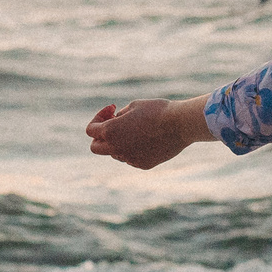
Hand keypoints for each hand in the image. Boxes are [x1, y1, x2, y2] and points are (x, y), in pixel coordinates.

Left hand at [86, 97, 210, 168]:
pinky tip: (149, 137)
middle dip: (100, 136)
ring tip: (138, 128)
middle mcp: (117, 149)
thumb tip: (115, 123)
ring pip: (115, 153)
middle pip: (96, 147)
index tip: (113, 110)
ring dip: (119, 141)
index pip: (90, 130)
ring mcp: (129, 159)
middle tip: (113, 124)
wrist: (181, 125)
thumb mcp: (134, 106)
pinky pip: (131, 158)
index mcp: (111, 132)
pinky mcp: (143, 165)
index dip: (99, 117)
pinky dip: (133, 149)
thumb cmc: (158, 110)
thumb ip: (119, 116)